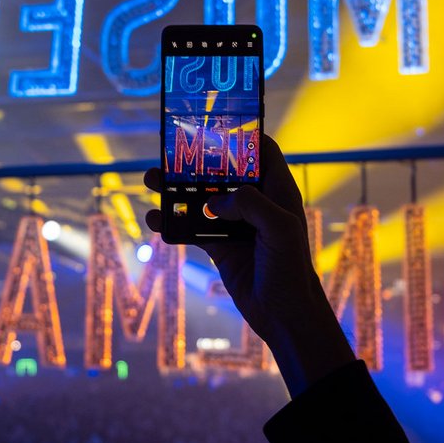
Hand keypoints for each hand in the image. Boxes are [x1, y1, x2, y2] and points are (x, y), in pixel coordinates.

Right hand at [144, 134, 354, 396]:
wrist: (284, 316)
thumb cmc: (292, 270)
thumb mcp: (280, 229)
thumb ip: (252, 205)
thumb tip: (216, 200)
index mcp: (277, 191)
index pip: (261, 151)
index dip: (241, 136)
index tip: (213, 126)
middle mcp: (255, 203)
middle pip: (222, 172)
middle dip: (195, 162)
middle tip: (169, 154)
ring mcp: (235, 225)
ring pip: (201, 199)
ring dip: (176, 191)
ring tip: (151, 182)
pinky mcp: (219, 247)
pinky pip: (191, 228)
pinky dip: (173, 223)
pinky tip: (154, 220)